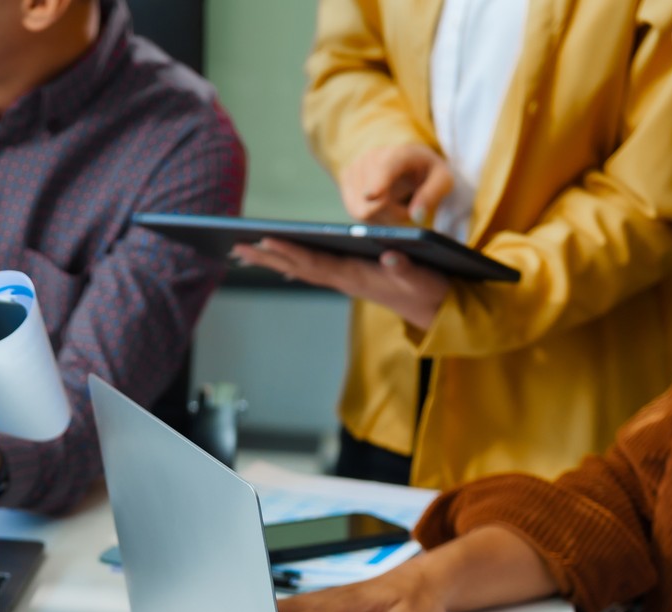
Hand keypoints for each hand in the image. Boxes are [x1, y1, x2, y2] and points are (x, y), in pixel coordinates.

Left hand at [232, 239, 449, 330]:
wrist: (436, 311)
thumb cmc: (430, 291)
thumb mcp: (424, 279)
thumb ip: (407, 269)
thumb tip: (390, 257)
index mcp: (356, 277)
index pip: (315, 263)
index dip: (290, 252)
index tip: (265, 240)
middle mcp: (343, 280)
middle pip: (297, 268)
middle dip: (267, 257)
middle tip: (236, 246)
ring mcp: (343, 281)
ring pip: (300, 270)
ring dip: (271, 260)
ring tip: (243, 251)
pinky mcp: (347, 279)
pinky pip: (311, 271)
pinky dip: (289, 263)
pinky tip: (275, 260)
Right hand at [338, 143, 453, 225]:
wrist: (407, 160)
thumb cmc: (427, 171)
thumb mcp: (442, 180)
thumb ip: (432, 195)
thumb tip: (415, 215)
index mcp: (400, 154)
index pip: (386, 168)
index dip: (378, 182)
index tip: (372, 195)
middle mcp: (371, 158)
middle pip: (375, 203)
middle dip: (393, 215)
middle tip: (410, 209)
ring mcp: (354, 169)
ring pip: (363, 211)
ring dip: (383, 217)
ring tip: (398, 204)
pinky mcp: (345, 182)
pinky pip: (355, 212)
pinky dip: (372, 215)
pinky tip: (383, 205)